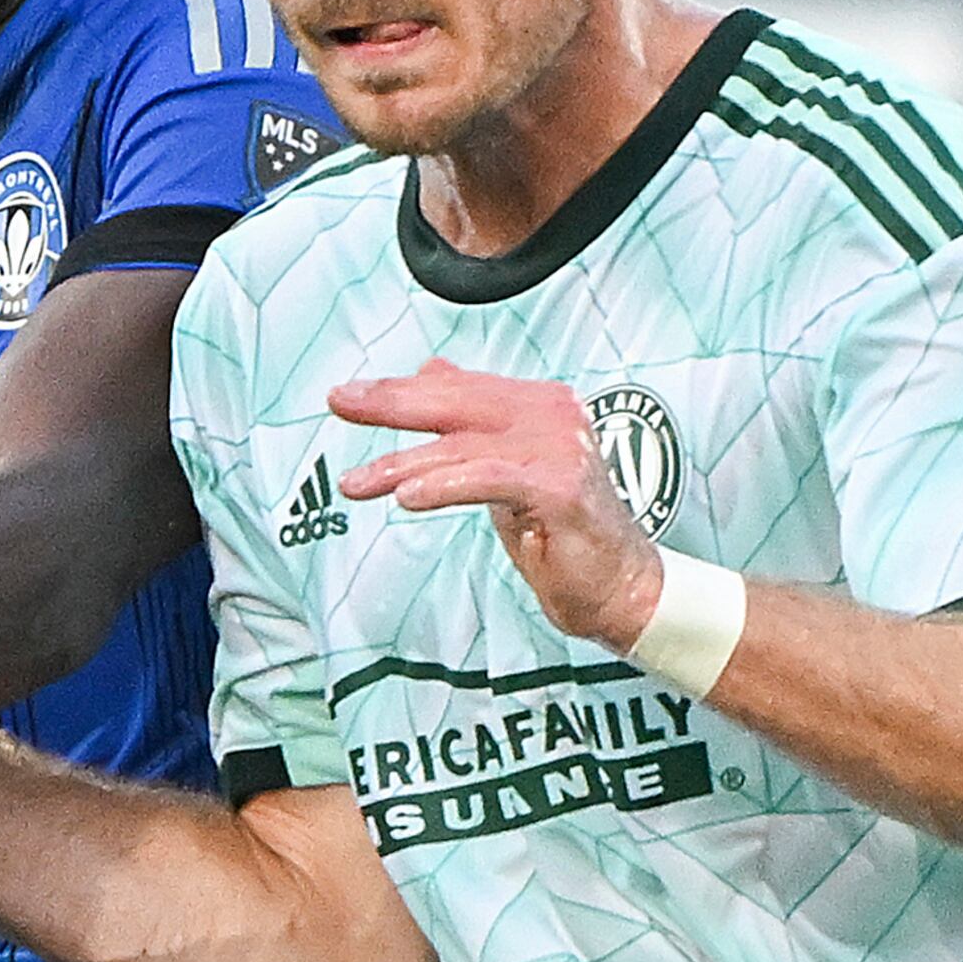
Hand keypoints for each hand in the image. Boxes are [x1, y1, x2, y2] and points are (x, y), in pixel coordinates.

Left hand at [330, 360, 662, 653]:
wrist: (620, 588)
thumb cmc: (563, 537)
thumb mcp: (505, 471)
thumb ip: (472, 425)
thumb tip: (430, 373)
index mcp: (536, 405)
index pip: (457, 389)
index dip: (400, 390)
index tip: (349, 395)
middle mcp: (550, 416)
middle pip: (457, 402)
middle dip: (392, 405)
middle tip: (342, 404)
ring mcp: (558, 449)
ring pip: (464, 446)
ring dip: (405, 464)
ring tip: (359, 482)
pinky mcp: (560, 489)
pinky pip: (490, 480)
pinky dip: (446, 486)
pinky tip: (407, 498)